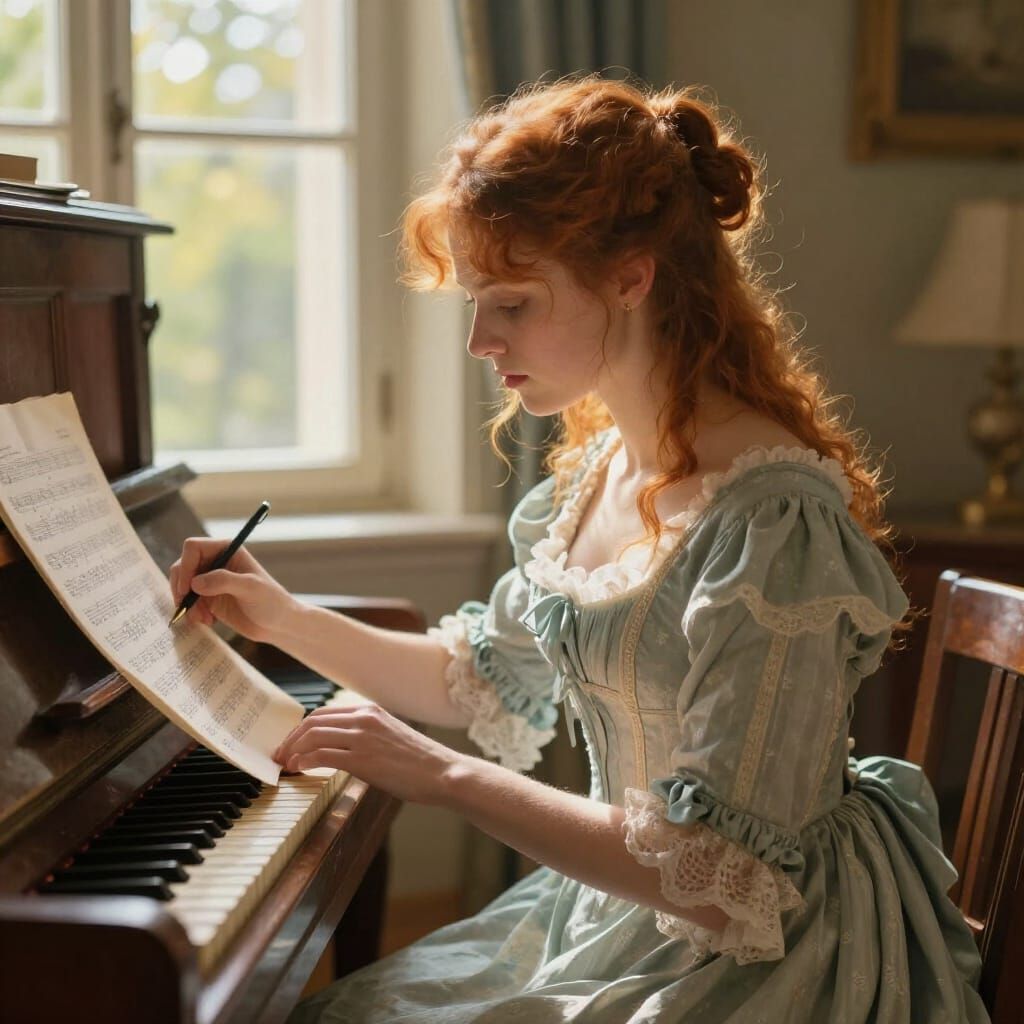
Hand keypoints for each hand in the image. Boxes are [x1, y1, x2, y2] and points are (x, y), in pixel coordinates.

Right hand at [168, 536, 297, 642]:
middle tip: (189, 608)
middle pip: (182, 566)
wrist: (278, 624)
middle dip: (182, 588)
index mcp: (227, 549)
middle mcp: (216, 562)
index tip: (188, 589)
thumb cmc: (271, 602)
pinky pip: (188, 601)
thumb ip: (224, 581)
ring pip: (182, 585)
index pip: (193, 548)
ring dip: (187, 603)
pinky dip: (192, 612)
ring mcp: (211, 580)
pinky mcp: (208, 598)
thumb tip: (195, 582)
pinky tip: (208, 621)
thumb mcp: (251, 588)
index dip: (186, 566)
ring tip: (202, 619)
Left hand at [273, 703, 460, 805]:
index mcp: (371, 710)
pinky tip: (299, 770)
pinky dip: (304, 762)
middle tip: (280, 755)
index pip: (324, 713)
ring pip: (312, 736)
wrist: (442, 772)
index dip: (302, 728)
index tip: (292, 743)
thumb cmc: (421, 762)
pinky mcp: (361, 758)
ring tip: (285, 765)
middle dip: (291, 738)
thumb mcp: (391, 737)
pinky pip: (321, 755)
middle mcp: (364, 718)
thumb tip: (342, 749)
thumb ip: (367, 735)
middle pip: (313, 721)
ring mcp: (362, 737)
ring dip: (292, 751)